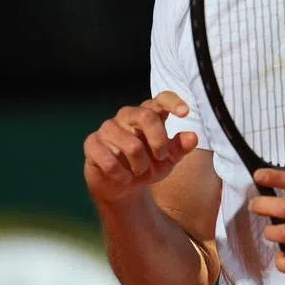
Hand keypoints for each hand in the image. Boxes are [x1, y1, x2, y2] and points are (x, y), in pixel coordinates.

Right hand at [83, 91, 198, 203]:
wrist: (121, 185)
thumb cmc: (147, 165)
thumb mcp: (168, 159)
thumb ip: (180, 147)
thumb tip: (192, 137)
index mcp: (148, 114)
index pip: (160, 98)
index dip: (172, 102)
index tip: (185, 112)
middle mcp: (127, 115)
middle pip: (146, 116)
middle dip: (159, 142)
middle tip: (161, 158)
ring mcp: (108, 128)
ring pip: (131, 145)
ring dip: (140, 166)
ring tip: (139, 171)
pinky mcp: (92, 143)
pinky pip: (110, 161)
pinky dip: (122, 175)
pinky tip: (124, 177)